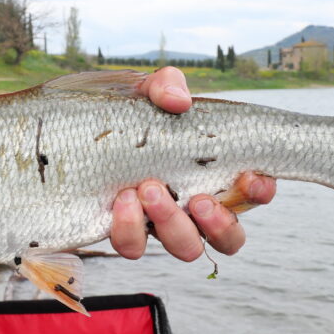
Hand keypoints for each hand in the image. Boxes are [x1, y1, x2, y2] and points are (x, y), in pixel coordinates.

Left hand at [110, 67, 276, 260]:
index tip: (251, 177)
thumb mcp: (147, 90)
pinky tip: (122, 200)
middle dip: (217, 221)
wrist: (74, 129)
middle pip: (228, 237)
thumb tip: (178, 101)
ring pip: (186, 248)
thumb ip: (166, 86)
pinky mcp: (124, 231)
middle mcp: (193, 206)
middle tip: (195, 198)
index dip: (259, 192)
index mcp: (211, 172)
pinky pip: (134, 246)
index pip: (252, 193)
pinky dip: (130, 228)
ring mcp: (160, 223)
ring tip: (150, 190)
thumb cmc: (125, 112)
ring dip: (173, 224)